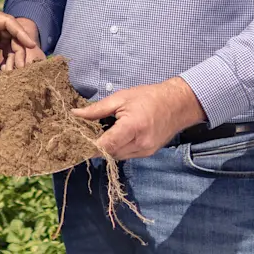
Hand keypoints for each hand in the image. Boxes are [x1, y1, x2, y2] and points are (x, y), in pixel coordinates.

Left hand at [0, 3, 41, 66]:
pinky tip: (6, 67)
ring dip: (14, 53)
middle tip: (21, 67)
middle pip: (12, 32)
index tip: (31, 44)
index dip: (20, 33)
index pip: (7, 22)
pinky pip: (3, 43)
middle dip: (19, 48)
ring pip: (10, 38)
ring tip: (13, 70)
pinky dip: (6, 54)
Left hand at [74, 77, 205, 160]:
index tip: (77, 141)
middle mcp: (140, 143)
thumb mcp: (121, 98)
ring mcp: (145, 151)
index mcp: (133, 127)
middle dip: (96, 146)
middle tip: (85, 135)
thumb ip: (97, 110)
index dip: (89, 145)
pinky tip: (115, 136)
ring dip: (107, 148)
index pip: (106, 145)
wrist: (178, 105)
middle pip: (109, 153)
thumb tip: (75, 115)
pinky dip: (118, 148)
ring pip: (117, 156)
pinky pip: (126, 155)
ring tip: (101, 133)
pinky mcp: (148, 153)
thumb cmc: (149, 97)